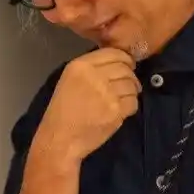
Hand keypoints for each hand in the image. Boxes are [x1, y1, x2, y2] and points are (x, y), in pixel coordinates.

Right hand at [33, 48, 140, 164]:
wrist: (60, 140)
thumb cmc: (62, 112)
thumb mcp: (69, 81)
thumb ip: (91, 69)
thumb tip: (119, 64)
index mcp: (80, 66)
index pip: (114, 53)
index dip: (125, 59)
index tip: (127, 67)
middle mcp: (94, 76)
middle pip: (125, 68)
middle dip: (129, 77)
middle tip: (124, 86)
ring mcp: (107, 93)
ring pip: (132, 85)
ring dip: (131, 92)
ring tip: (120, 100)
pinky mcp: (116, 110)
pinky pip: (133, 102)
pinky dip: (130, 107)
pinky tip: (119, 112)